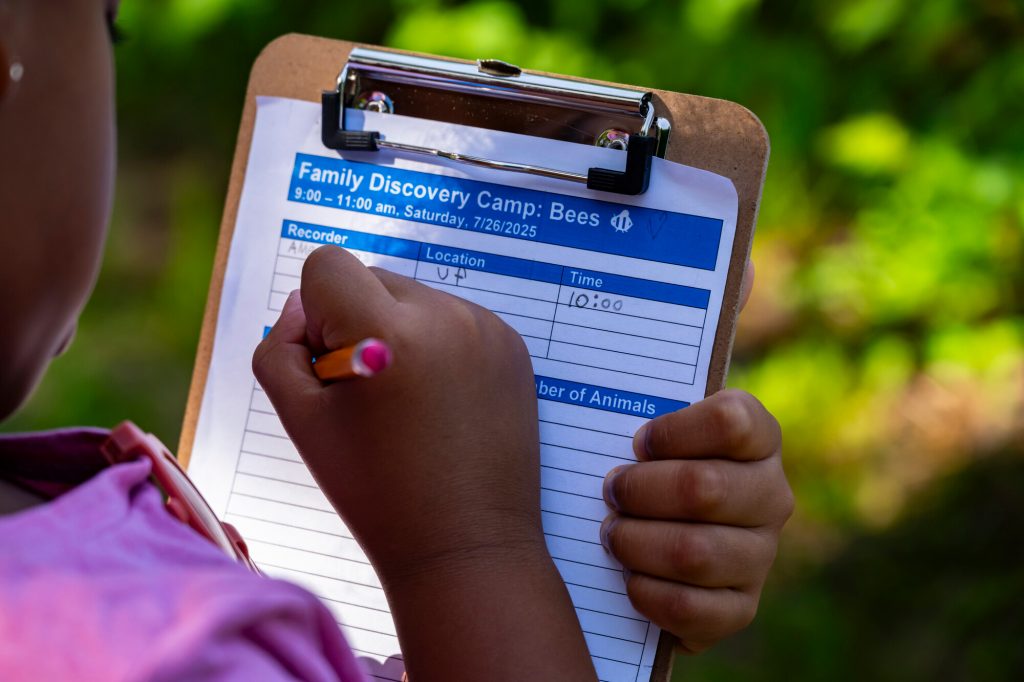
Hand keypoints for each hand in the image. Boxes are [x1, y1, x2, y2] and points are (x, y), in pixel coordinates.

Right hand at [253, 245, 543, 580]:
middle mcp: (445, 316)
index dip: (315, 316)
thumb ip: (280, 348)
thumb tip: (305, 306)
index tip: (333, 369)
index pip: (327, 265)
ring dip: (400, 334)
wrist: (465, 543)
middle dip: (357, 323)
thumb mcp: (301, 422)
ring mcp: (487, 328)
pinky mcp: (512, 345)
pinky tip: (443, 405)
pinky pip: (455, 321)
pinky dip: (439, 348)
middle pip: (371, 279)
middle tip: (371, 397)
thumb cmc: (376, 490)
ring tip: (411, 406)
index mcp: (389, 333)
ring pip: (414, 300)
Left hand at [600, 390, 791, 652]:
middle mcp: (770, 495)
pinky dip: (648, 594)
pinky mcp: (741, 608)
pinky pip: (693, 609)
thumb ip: (627, 397)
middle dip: (639, 490)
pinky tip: (628, 579)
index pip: (731, 421)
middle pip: (703, 489)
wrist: (654, 531)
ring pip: (695, 553)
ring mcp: (760, 555)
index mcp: (757, 437)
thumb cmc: (640, 462)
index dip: (673, 432)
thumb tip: (536, 363)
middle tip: (610, 490)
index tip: (636, 440)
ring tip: (610, 534)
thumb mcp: (642, 421)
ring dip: (636, 543)